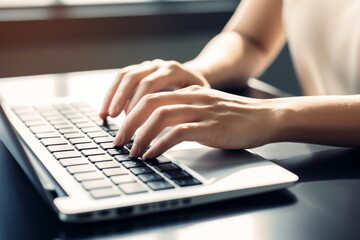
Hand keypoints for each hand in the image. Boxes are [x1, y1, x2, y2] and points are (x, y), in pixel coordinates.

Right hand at [99, 59, 209, 118]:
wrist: (197, 77)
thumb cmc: (198, 94)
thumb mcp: (196, 101)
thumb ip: (179, 109)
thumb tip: (159, 128)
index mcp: (173, 71)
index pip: (149, 84)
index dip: (136, 102)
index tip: (129, 120)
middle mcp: (158, 65)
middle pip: (134, 78)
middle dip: (121, 100)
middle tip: (113, 118)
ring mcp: (148, 66)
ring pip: (124, 76)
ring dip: (112, 96)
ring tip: (104, 115)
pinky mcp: (140, 70)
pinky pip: (121, 78)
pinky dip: (112, 94)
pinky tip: (105, 111)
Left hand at [113, 85, 280, 158]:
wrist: (267, 117)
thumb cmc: (237, 117)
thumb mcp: (207, 108)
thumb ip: (187, 111)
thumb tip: (163, 128)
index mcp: (189, 92)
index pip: (150, 97)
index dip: (131, 114)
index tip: (122, 131)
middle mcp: (192, 98)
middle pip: (149, 104)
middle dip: (128, 124)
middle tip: (118, 142)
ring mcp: (201, 111)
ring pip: (160, 117)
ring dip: (141, 136)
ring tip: (133, 153)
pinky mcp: (210, 127)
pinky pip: (178, 133)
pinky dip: (161, 144)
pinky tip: (153, 155)